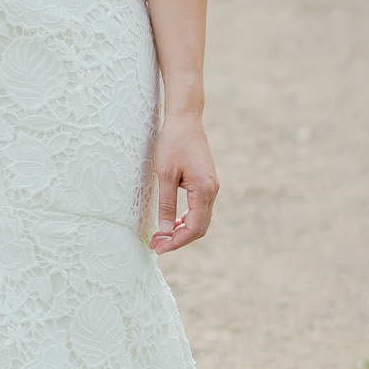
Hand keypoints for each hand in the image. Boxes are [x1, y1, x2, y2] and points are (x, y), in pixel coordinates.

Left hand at [149, 114, 217, 252]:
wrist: (185, 120)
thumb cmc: (173, 143)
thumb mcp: (165, 174)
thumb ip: (166, 203)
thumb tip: (165, 229)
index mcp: (204, 190)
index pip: (194, 228)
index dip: (176, 242)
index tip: (158, 248)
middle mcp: (212, 190)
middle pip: (199, 227)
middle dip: (178, 239)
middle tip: (156, 245)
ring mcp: (211, 186)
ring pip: (200, 219)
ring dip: (181, 230)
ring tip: (160, 236)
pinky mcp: (206, 182)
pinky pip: (199, 208)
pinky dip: (185, 219)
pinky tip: (170, 222)